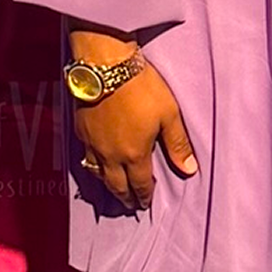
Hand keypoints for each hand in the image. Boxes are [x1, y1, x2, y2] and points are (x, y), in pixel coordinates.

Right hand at [70, 33, 196, 208]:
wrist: (106, 66)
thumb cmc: (142, 88)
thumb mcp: (169, 114)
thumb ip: (178, 143)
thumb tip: (190, 169)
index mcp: (134, 154)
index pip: (140, 184)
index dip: (144, 195)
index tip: (145, 203)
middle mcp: (110, 155)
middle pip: (116, 185)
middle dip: (124, 197)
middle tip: (130, 204)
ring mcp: (93, 144)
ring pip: (97, 174)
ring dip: (107, 184)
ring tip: (113, 188)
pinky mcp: (81, 130)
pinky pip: (86, 156)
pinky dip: (93, 165)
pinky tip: (96, 161)